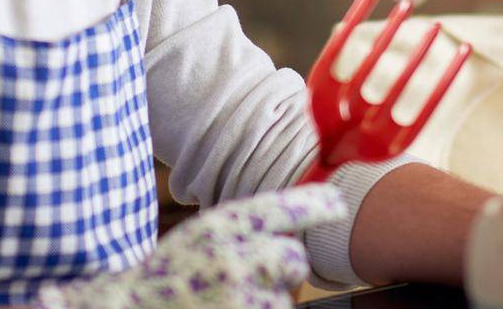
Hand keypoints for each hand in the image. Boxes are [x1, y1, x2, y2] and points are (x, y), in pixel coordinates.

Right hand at [37, 184, 345, 308]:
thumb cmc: (163, 280)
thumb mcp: (199, 239)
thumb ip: (242, 233)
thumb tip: (292, 240)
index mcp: (221, 227)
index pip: (284, 207)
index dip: (317, 205)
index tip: (339, 204)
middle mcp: (235, 260)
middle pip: (293, 258)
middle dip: (280, 269)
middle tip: (247, 279)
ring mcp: (241, 299)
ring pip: (284, 298)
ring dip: (266, 301)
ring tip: (229, 301)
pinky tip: (229, 307)